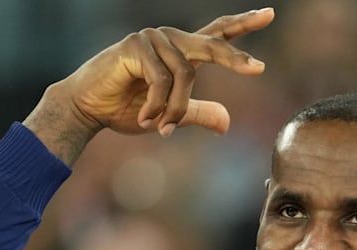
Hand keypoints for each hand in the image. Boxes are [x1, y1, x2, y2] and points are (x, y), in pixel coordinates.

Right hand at [25, 8, 272, 163]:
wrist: (87, 109)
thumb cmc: (125, 109)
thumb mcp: (169, 115)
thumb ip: (197, 113)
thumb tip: (228, 123)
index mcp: (181, 51)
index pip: (217, 34)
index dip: (243, 24)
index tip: (269, 14)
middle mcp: (169, 39)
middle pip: (211, 46)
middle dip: (233, 60)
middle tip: (258, 70)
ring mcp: (152, 38)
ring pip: (184, 75)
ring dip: (174, 108)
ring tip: (159, 127)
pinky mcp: (135, 45)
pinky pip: (161, 80)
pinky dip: (157, 106)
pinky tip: (146, 119)